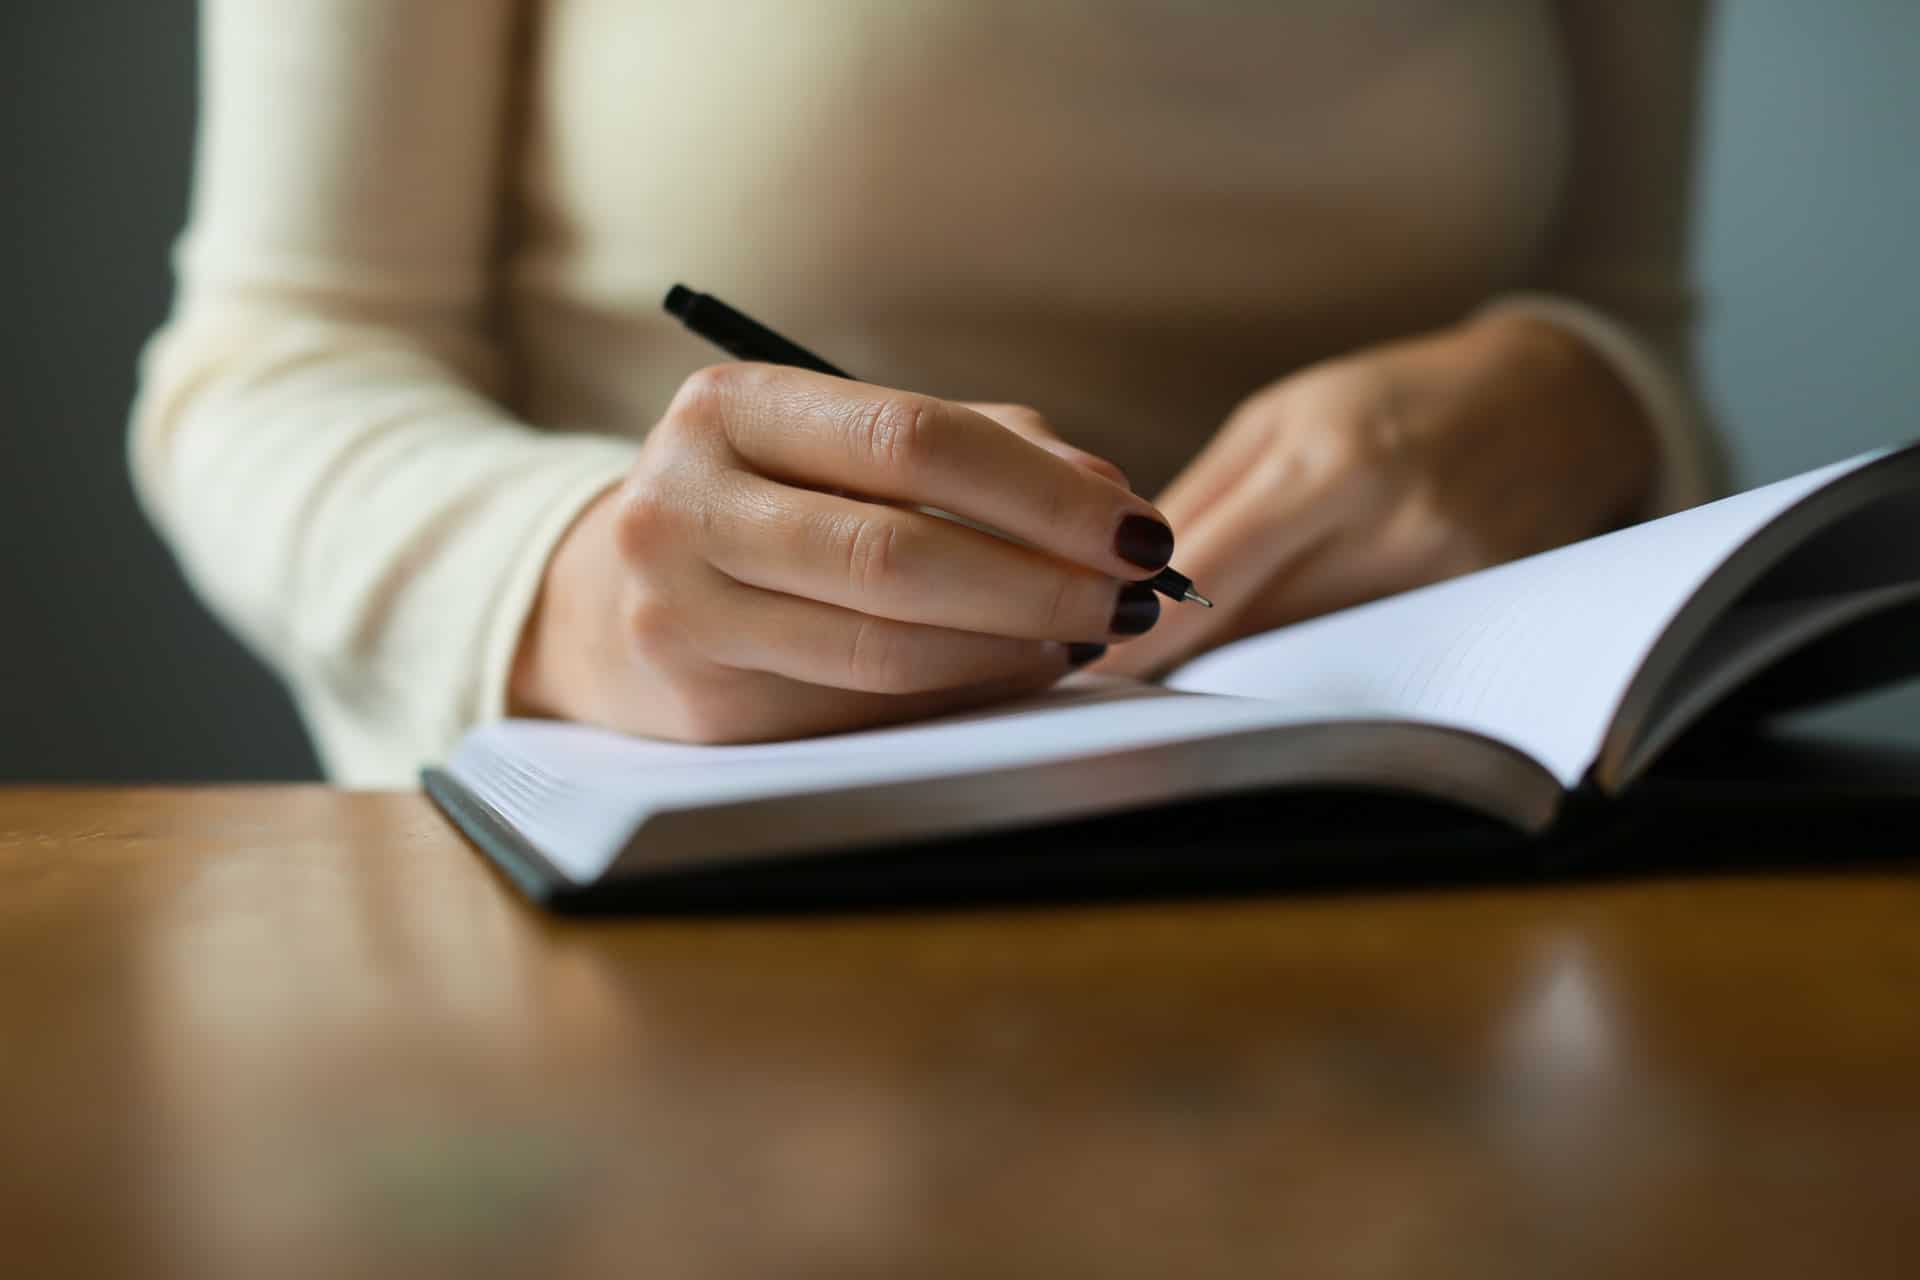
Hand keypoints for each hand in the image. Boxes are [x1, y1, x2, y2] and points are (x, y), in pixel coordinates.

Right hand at [510, 365, 1175, 740]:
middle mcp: (683, 506)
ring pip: (885, 649)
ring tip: (1085, 635)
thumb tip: (1112, 502)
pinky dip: (965, 692)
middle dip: (1042, 581)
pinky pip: (867, 712)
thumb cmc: (775, 501)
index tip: (1140, 528)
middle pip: (898, 554)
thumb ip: (988, 450)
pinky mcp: (704, 707)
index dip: (1041, 492)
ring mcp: (681, 614)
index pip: (910, 441)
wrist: (617, 596)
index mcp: (729, 407)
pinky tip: (1016, 669)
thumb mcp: (853, 443)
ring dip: (1015, 648)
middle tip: (1134, 600)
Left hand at [1097, 311, 1657, 676]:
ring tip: (1188, 659)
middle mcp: (1389, 524)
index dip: (1140, 630)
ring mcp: (1440, 578)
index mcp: (1328, 462)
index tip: (1082, 664)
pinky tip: (1281, 652)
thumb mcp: (1285, 417)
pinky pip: (1360, 655)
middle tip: (1111, 671)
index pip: (1210, 575)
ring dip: (1237, 661)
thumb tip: (1116, 572)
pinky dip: (1309, 658)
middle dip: (1178, 655)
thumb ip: (1205, 498)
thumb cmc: (1394, 399)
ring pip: (1300, 653)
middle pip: (1253, 630)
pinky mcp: (1475, 614)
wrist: (1555, 401)